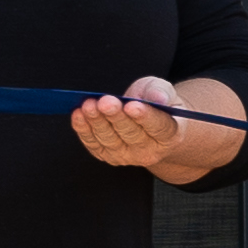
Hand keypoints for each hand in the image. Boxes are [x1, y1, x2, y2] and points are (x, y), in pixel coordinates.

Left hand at [73, 76, 247, 176]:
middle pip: (131, 134)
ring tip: (89, 105)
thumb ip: (161, 92)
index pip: (159, 127)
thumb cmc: (157, 104)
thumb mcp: (164, 91)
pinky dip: (84, 130)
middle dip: (116, 117)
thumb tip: (157, 98)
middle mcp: (150, 151)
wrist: (149, 123)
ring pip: (110, 140)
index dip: (145, 116)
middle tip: (105, 102)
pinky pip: (94, 144)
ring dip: (97, 122)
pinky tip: (78, 114)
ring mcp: (128, 156)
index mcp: (170, 135)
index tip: (132, 105)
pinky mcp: (109, 156)